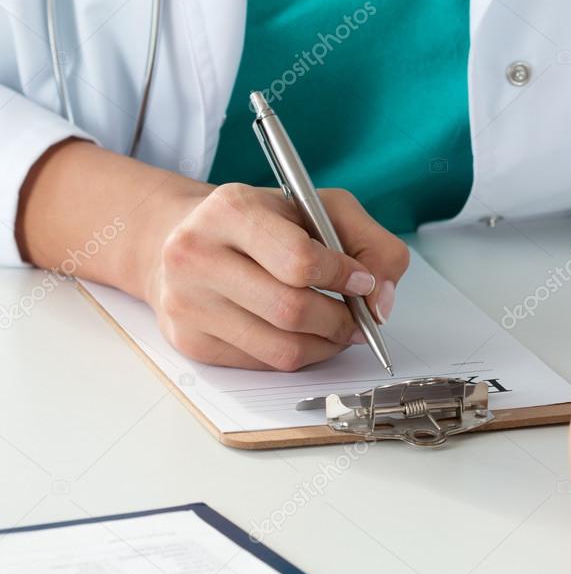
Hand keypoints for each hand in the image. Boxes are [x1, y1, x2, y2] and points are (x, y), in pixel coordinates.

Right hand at [144, 183, 408, 369]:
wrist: (186, 236)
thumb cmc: (264, 222)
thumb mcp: (322, 209)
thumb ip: (371, 244)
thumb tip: (381, 303)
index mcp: (231, 210)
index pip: (299, 260)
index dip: (343, 277)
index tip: (363, 281)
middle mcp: (197, 255)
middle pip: (291, 311)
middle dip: (341, 320)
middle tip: (359, 318)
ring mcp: (187, 303)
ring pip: (281, 349)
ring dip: (326, 345)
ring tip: (338, 328)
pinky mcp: (190, 341)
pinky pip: (264, 364)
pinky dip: (299, 355)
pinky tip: (305, 335)